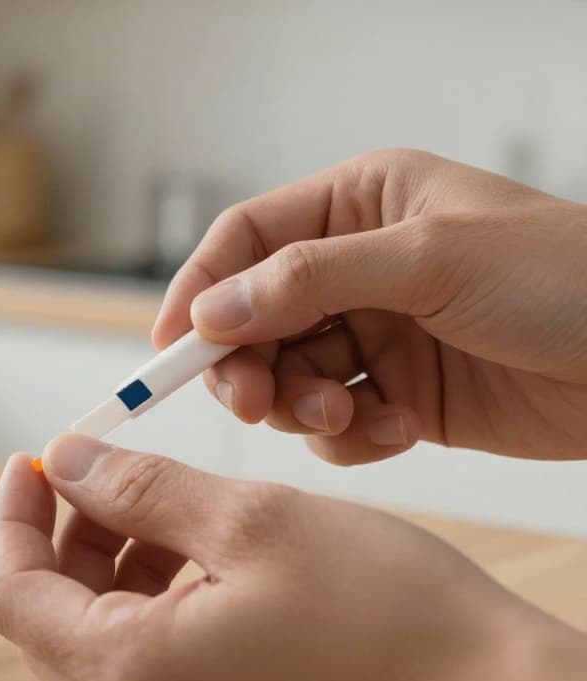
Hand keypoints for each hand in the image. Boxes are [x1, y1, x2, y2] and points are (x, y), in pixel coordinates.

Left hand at [0, 436, 586, 680]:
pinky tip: (192, 561)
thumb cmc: (395, 620)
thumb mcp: (252, 522)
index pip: (15, 593)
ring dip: (107, 572)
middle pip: (48, 625)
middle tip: (97, 472)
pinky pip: (146, 678)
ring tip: (158, 507)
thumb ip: (140, 489)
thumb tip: (68, 462)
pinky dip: (149, 613)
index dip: (16, 516)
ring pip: (96, 648)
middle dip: (61, 539)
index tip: (33, 461)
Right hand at [153, 149, 586, 463]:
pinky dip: (351, 437)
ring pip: (288, 377)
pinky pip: (336, 425)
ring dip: (304, 406)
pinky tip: (394, 430)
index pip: (246, 240)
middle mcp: (357, 268)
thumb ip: (310, 279)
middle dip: (249, 364)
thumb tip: (212, 309)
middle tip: (257, 402)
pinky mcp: (401, 396)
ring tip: (349, 416)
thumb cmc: (563, 278)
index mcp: (360, 205)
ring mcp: (378, 334)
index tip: (170, 349)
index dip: (199, 289)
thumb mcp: (430, 259)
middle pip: (253, 319)